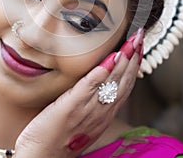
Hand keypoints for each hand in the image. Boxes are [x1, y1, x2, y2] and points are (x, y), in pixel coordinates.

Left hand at [15, 28, 143, 157]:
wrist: (41, 156)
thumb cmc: (60, 135)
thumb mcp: (84, 116)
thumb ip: (93, 98)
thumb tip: (100, 76)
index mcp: (104, 112)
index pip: (125, 84)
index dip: (135, 64)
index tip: (139, 46)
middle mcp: (101, 111)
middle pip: (123, 81)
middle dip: (134, 57)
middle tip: (140, 36)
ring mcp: (87, 110)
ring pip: (111, 83)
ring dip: (123, 61)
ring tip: (131, 43)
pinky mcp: (70, 108)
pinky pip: (89, 88)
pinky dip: (101, 73)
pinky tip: (110, 59)